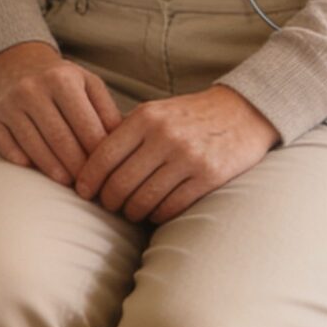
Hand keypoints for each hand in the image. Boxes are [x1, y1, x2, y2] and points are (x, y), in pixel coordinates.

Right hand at [0, 42, 121, 184]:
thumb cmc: (59, 79)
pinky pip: (9, 149)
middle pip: (61, 141)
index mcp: (62, 79)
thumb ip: (106, 111)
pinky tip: (39, 171)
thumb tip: (122, 144)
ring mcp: (9, 105)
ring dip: (55, 171)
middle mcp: (32, 89)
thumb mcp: (87, 83)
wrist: (13, 62)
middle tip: (90, 186)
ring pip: (35, 148)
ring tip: (70, 183)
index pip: (87, 127)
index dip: (99, 155)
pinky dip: (25, 163)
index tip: (108, 172)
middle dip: (79, 168)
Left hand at [75, 86, 278, 222]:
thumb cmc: (190, 116)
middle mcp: (164, 136)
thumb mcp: (156, 112)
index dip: (89, 178)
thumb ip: (126, 132)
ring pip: (144, 199)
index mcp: (146, 117)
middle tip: (108, 206)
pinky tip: (155, 212)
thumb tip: (90, 164)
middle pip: (121, 182)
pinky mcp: (209, 176)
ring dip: (132, 211)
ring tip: (131, 212)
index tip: (83, 191)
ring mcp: (188, 157)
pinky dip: (157, 214)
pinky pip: (171, 206)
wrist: (243, 112)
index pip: (104, 155)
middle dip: (109, 200)